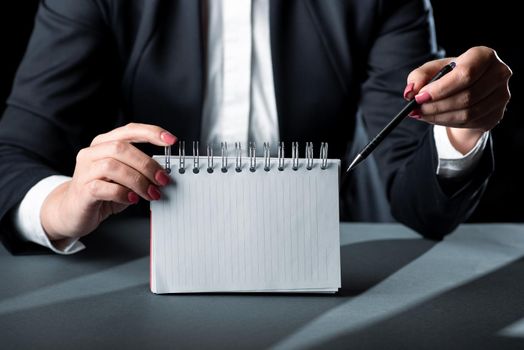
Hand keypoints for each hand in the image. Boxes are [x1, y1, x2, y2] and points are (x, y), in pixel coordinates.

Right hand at [41, 123, 176, 240]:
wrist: (73, 211)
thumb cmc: (102, 191)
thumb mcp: (124, 177)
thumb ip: (140, 170)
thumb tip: (164, 172)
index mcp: (105, 143)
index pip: (130, 130)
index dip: (152, 132)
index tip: (171, 140)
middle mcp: (93, 153)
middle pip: (122, 148)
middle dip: (147, 164)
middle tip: (162, 179)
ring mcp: (85, 170)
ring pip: (113, 166)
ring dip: (138, 181)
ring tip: (150, 193)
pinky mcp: (82, 189)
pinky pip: (104, 187)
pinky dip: (122, 193)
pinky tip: (131, 199)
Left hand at [404, 46, 511, 153]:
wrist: (467, 91)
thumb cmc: (449, 75)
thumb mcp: (432, 70)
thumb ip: (418, 76)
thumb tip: (411, 91)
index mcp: (484, 56)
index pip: (465, 74)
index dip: (441, 88)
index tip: (420, 97)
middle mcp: (499, 73)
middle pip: (466, 96)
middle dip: (436, 105)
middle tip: (416, 109)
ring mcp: (501, 96)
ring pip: (468, 113)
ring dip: (440, 116)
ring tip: (422, 114)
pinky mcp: (497, 114)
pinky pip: (469, 123)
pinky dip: (447, 123)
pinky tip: (435, 118)